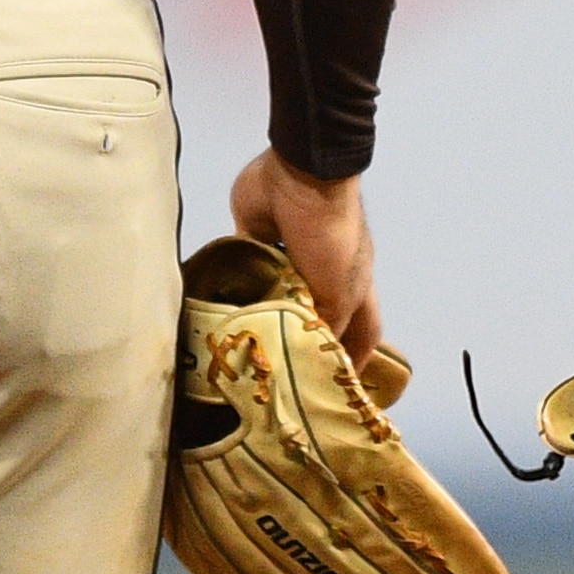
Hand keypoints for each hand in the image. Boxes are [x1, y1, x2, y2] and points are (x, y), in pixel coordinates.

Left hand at [233, 147, 381, 361]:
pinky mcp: (254, 236)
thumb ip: (328, 328)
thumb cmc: (333, 238)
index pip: (359, 332)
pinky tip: (214, 311)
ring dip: (258, 314)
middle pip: (311, 316)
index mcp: (352, 285)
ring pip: (273, 294)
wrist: (302, 178)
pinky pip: (240, 265)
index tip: (336, 395)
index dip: (352, 361)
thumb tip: (313, 362)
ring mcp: (288, 254)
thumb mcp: (340, 293)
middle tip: (272, 376)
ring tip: (237, 348)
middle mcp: (321, 272)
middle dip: (295, 341)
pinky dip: (230, 284)